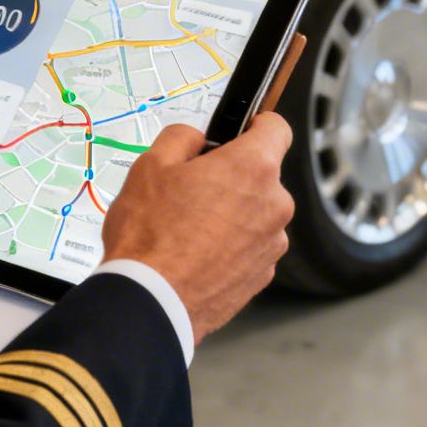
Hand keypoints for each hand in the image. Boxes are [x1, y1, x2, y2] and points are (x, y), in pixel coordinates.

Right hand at [100, 113, 293, 344]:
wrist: (151, 302)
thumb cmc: (150, 234)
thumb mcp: (150, 165)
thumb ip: (181, 137)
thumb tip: (196, 139)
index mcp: (253, 167)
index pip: (276, 128)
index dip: (256, 125)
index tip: (241, 132)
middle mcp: (274, 204)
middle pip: (262, 175)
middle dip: (232, 177)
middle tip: (191, 190)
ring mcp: (272, 244)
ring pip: (256, 214)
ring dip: (232, 214)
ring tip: (188, 230)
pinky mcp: (263, 275)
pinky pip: (250, 247)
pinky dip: (231, 247)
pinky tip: (196, 255)